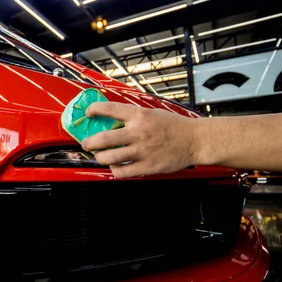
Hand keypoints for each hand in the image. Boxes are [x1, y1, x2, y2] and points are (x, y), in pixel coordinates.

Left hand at [81, 102, 199, 177]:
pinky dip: (114, 170)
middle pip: (104, 138)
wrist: (194, 140)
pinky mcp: (147, 166)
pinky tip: (115, 167)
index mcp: (139, 116)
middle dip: (89, 142)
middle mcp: (138, 132)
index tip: (88, 113)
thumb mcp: (152, 113)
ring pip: (110, 157)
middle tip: (86, 143)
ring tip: (99, 156)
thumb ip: (133, 117)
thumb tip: (111, 120)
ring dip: (99, 158)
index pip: (110, 109)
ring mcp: (142, 151)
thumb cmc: (174, 126)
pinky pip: (122, 172)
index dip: (94, 110)